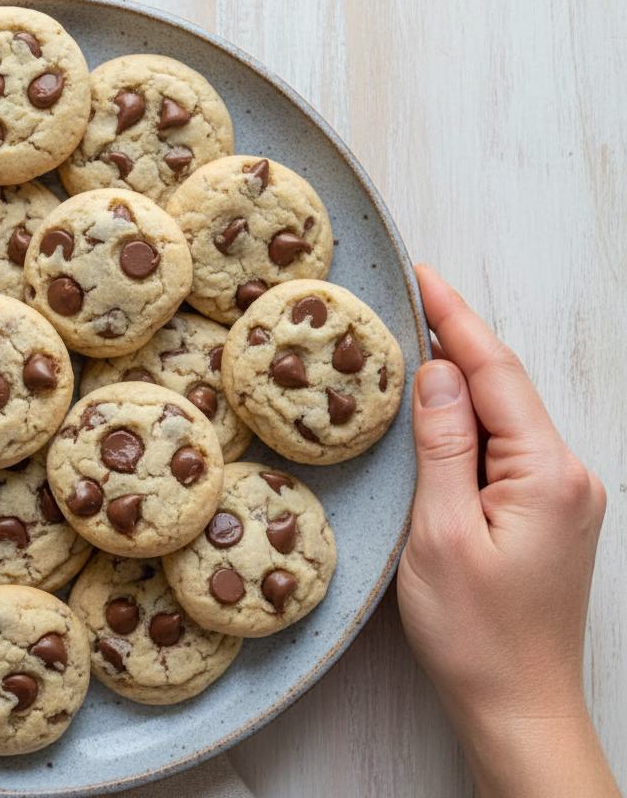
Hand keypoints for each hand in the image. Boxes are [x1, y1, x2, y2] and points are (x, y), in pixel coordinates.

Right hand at [397, 265, 616, 795]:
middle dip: (458, 340)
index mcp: (546, 473)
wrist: (518, 704)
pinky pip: (509, 447)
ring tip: (413, 346)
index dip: (455, 320)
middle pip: (508, 387)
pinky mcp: (551, 515)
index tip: (424, 275)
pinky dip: (473, 421)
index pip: (497, 373)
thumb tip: (436, 372)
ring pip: (509, 417)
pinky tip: (442, 413)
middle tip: (409, 299)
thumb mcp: (441, 533)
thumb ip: (443, 445)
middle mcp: (570, 475)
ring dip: (465, 380)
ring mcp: (566, 496)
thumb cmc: (476, 632)